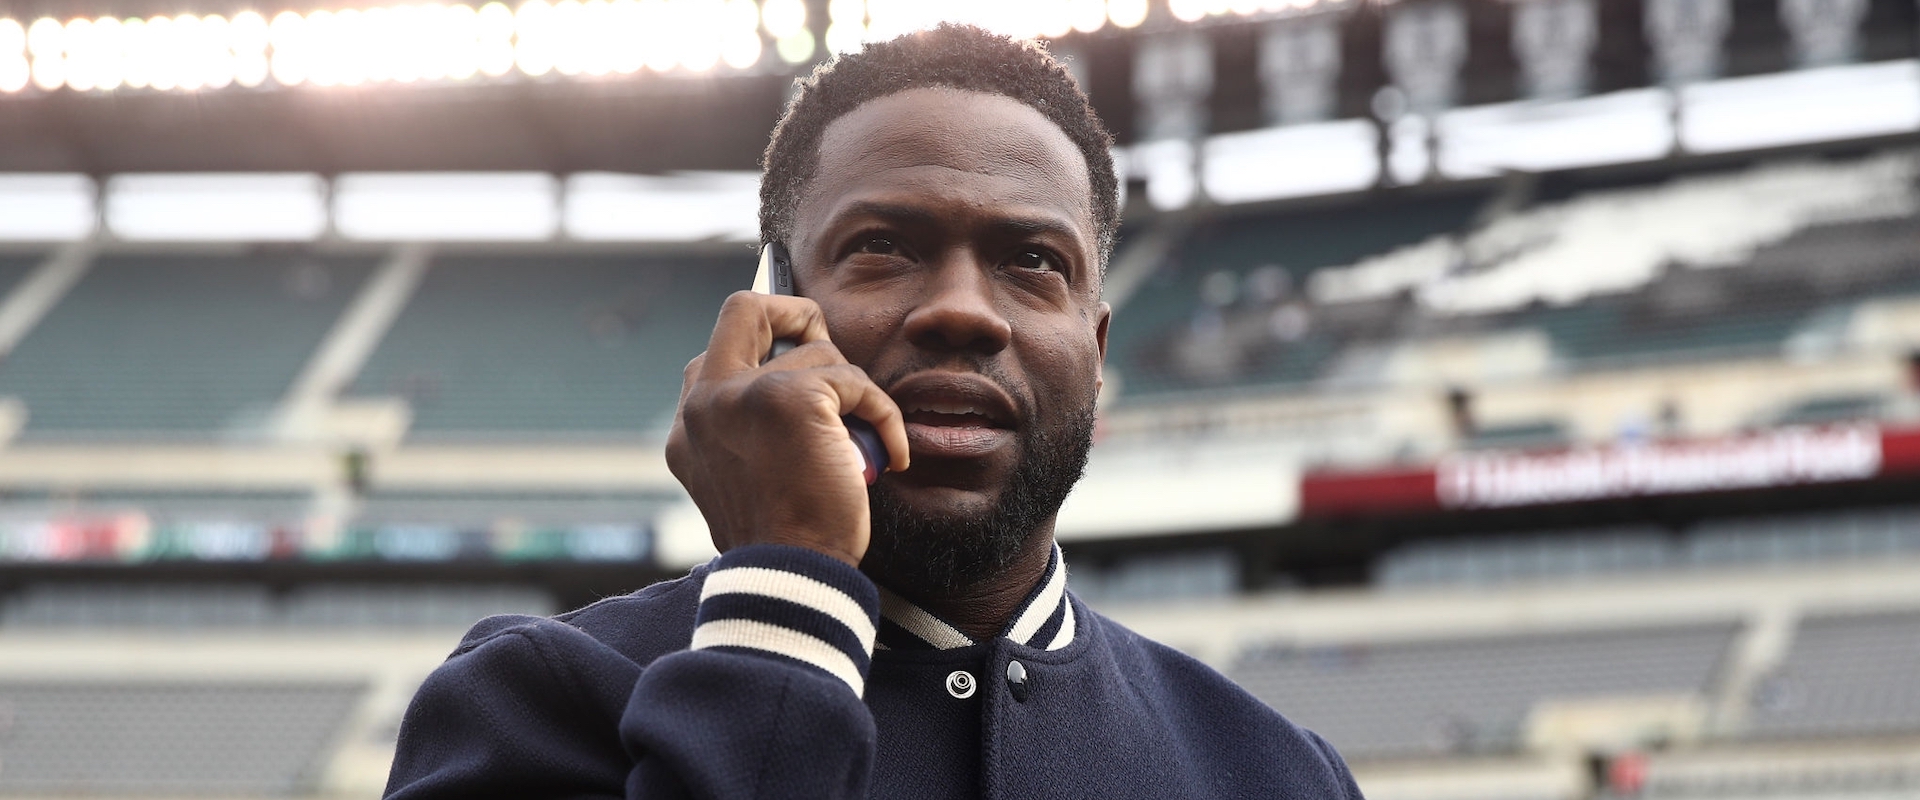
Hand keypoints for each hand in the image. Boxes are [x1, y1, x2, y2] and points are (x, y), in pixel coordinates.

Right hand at [666, 291, 910, 566]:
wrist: (793, 576)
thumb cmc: (785, 541)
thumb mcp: (750, 483)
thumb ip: (753, 436)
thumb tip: (807, 392)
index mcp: (690, 429)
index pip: (712, 357)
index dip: (761, 348)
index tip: (798, 364)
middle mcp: (705, 404)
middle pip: (744, 309)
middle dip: (795, 312)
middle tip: (830, 351)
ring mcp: (744, 394)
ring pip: (821, 355)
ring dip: (855, 396)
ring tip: (862, 445)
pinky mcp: (792, 398)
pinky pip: (857, 382)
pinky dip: (884, 417)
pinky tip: (890, 456)